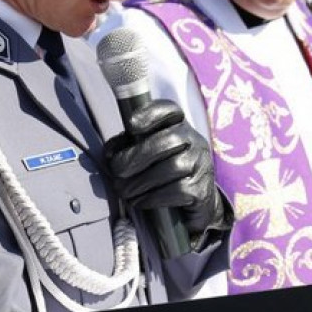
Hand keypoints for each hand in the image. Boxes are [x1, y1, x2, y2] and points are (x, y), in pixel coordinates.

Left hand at [104, 99, 223, 235]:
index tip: (131, 126)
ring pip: (172, 167)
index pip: (170, 110)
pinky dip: (153, 197)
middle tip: (117, 170)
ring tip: (124, 191)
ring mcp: (201, 164)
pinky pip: (177, 190)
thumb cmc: (164, 174)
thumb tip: (109, 153)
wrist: (195, 202)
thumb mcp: (148, 154)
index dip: (150, 114)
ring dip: (141, 181)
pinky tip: (140, 201)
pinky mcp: (202, 189)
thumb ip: (128, 147)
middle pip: (168, 140)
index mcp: (179, 126)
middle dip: (137, 156)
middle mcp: (195, 141)